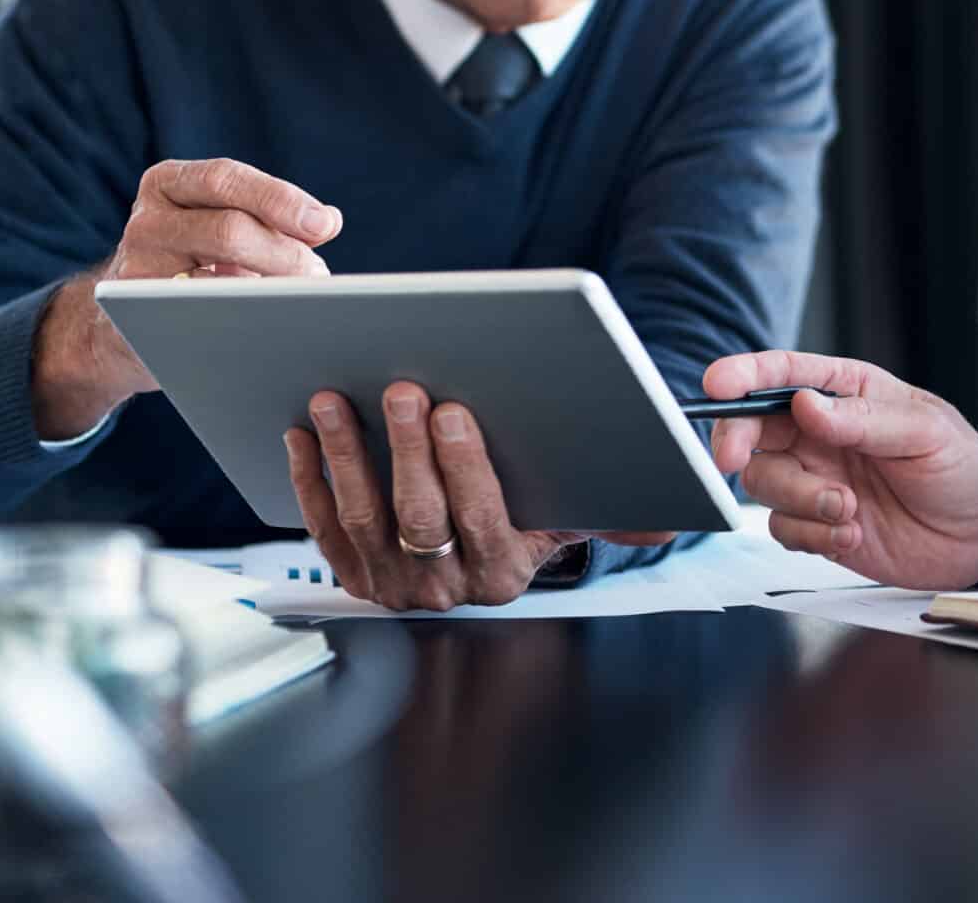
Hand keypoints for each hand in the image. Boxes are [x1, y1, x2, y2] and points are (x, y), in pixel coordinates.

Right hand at [31, 158, 343, 437]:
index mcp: (170, 183)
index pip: (227, 179)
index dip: (280, 200)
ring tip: (305, 303)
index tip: (325, 224)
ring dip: (270, 292)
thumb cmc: (194, 260)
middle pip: (227, 229)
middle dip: (285, 254)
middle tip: (319, 277)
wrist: (121, 319)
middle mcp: (146, 220)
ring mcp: (134, 270)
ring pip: (213, 280)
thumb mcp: (219, 224)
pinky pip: (197, 319)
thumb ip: (269, 216)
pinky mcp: (137, 318)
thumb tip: (327, 222)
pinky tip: (271, 324)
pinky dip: (241, 320)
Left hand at [284, 380, 674, 611]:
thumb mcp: (575, 514)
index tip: (456, 410)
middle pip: (421, 517)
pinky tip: (302, 434)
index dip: (465, 466)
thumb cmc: (530, 509)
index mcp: (505, 571)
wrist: (478, 553)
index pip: (483, 518)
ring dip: (348, 455)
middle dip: (407, 449)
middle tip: (400, 388)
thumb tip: (675, 516)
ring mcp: (393, 586)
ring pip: (366, 519)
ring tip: (336, 398)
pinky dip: (309, 481)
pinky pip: (324, 529)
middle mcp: (447, 589)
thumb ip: (619, 512)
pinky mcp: (352, 575)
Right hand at [703, 351, 977, 590]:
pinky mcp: (818, 525)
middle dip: (737, 442)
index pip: (784, 374)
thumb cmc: (962, 467)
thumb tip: (805, 404)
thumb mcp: (924, 433)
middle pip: (752, 428)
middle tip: (735, 460)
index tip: (717, 384)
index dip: (745, 374)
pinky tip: (853, 534)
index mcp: (847, 393)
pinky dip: (811, 534)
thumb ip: (863, 419)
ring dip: (797, 499)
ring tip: (847, 510)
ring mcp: (817, 479)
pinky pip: (783, 528)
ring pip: (764, 482)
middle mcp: (822, 433)